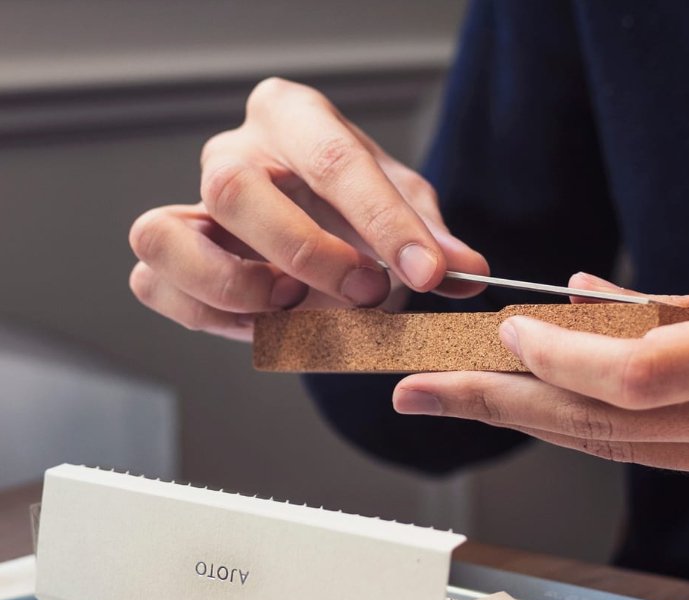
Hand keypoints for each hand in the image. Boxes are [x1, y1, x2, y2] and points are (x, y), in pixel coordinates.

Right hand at [129, 78, 487, 339]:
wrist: (322, 220)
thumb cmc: (359, 207)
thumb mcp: (405, 210)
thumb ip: (431, 238)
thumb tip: (466, 272)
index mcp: (294, 118)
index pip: (332, 160)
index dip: (385, 224)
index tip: (430, 273)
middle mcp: (233, 152)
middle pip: (232, 189)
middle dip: (305, 254)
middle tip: (367, 293)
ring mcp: (192, 203)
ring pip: (164, 237)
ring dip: (234, 287)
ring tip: (295, 306)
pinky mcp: (173, 253)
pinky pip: (155, 284)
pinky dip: (209, 315)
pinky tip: (267, 324)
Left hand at [393, 273, 688, 495]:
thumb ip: (681, 304)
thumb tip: (581, 296)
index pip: (633, 376)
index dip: (558, 357)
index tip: (504, 334)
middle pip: (594, 424)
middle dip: (492, 405)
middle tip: (415, 390)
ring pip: (611, 449)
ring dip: (524, 424)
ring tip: (452, 399)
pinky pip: (648, 455)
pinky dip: (585, 431)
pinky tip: (535, 410)